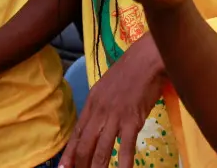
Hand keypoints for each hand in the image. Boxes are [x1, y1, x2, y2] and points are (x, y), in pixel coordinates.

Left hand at [60, 36, 165, 167]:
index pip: (77, 133)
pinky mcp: (132, 120)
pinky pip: (126, 147)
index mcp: (92, 103)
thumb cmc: (129, 71)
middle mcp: (99, 111)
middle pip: (85, 145)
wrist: (146, 60)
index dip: (69, 154)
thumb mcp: (106, 87)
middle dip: (81, 165)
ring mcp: (115, 117)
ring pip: (101, 150)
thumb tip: (96, 124)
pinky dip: (123, 164)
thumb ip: (100, 106)